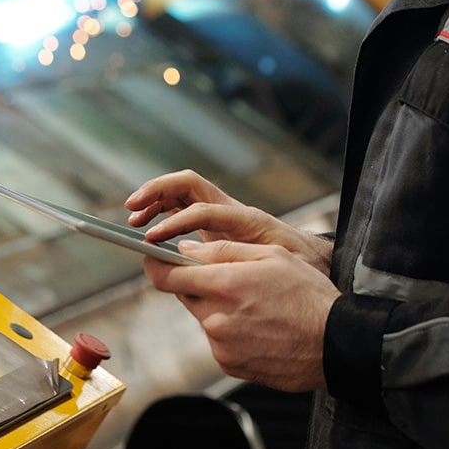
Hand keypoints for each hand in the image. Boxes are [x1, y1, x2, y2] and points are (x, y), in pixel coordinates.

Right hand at [126, 170, 331, 274]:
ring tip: (134, 218)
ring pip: (183, 195)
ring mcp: (222, 215)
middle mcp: (230, 210)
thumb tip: (206, 263)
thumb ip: (244, 259)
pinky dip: (165, 214)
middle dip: (158, 192)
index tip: (153, 238)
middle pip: (188, 186)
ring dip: (157, 201)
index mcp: (243, 217)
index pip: (201, 207)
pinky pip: (185, 209)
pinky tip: (151, 232)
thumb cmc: (300, 259)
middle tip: (132, 210)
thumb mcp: (278, 261)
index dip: (176, 221)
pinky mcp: (217, 225)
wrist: (315, 256)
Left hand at [143, 238, 338, 391]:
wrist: (334, 343)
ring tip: (255, 304)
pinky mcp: (228, 363)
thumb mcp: (272, 255)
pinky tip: (259, 325)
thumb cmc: (308, 295)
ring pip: (203, 315)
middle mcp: (216, 317)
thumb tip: (185, 250)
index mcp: (225, 285)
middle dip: (197, 281)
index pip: (166, 275)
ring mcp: (220, 345)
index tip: (153, 255)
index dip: (155, 263)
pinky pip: (218, 339)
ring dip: (217, 306)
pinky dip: (230, 329)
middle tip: (228, 276)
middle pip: (185, 294)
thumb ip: (224, 250)